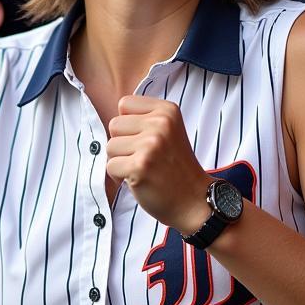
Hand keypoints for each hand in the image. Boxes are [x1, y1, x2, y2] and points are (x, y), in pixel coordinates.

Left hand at [106, 96, 210, 233]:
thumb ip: (145, 118)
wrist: (194, 201)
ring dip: (120, 161)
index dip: (129, 124)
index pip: (125, 104)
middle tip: (143, 158)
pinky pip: (110, 166)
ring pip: (110, 146)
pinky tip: (137, 180)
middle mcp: (160, 123)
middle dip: (123, 143)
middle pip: (114, 125)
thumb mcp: (169, 130)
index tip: (144, 139)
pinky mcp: (140, 166)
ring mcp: (151, 145)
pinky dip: (119, 177)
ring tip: (142, 169)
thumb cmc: (175, 167)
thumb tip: (113, 116)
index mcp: (167, 110)